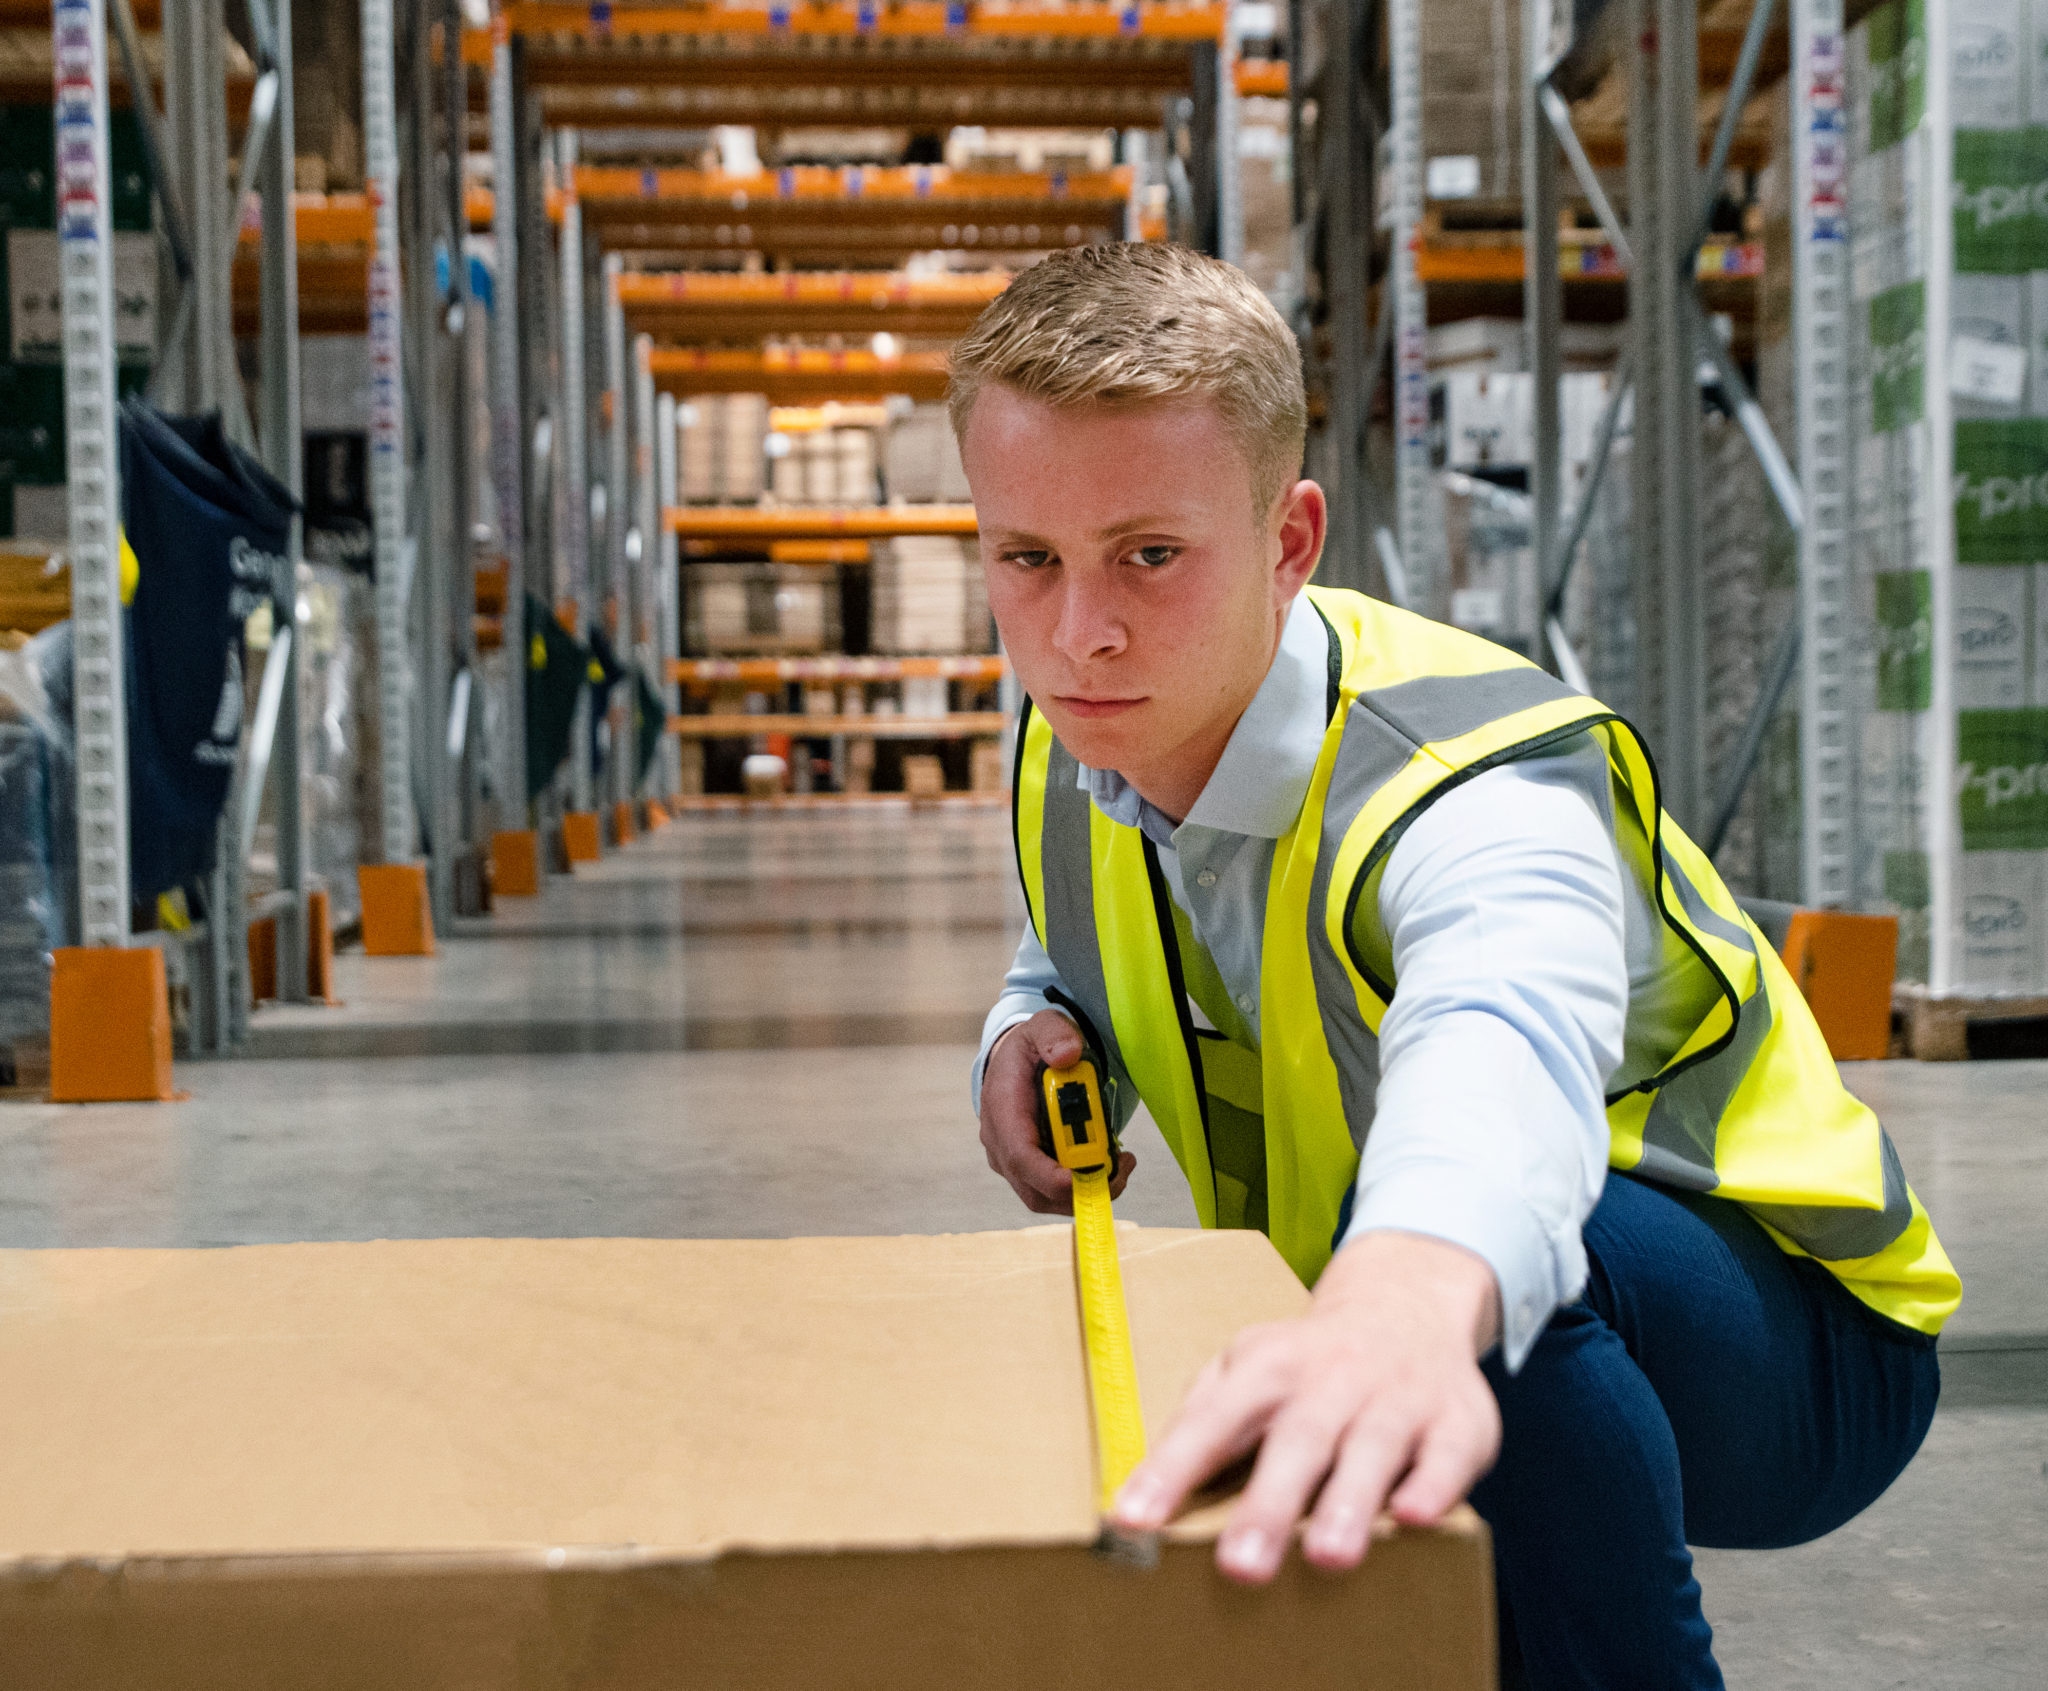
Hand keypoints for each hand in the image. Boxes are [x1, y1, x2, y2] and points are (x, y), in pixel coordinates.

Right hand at [979, 1011, 1135, 1213]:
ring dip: (1088, 1192)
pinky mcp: (1030, 1169)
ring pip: (1047, 1198)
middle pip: (1034, 1189)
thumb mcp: (1041, 1027)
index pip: (1019, 1156)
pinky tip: (1111, 1164)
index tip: (1084, 1179)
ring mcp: (1013, 1161)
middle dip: (1080, 1191)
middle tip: (1120, 1170)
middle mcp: (1001, 1144)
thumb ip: (1053, 1035)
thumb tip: (1068, 1054)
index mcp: (1002, 1110)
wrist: (1015, 1063)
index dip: (1050, 1176)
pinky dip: (1085, 1186)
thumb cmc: (1029, 1049)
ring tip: (1122, 1165)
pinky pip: (1055, 1191)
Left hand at [1109, 1230, 1502, 1581]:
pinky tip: (1415, 1519)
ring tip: (1328, 1558)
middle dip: (1270, 1505)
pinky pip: (1447, 1454)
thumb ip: (1200, 1419)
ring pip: (1372, 1448)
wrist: (1406, 1304)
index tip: (1134, 1519)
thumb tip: (1143, 1486)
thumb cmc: (1310, 1360)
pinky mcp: (1457, 1420)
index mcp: (1268, 1368)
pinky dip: (1434, 1486)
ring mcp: (1397, 1397)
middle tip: (1241, 1566)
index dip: (1173, 1468)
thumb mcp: (1246, 1366)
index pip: (1212, 1420)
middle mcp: (1332, 1379)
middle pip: (1298, 1439)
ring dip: (1350, 1502)